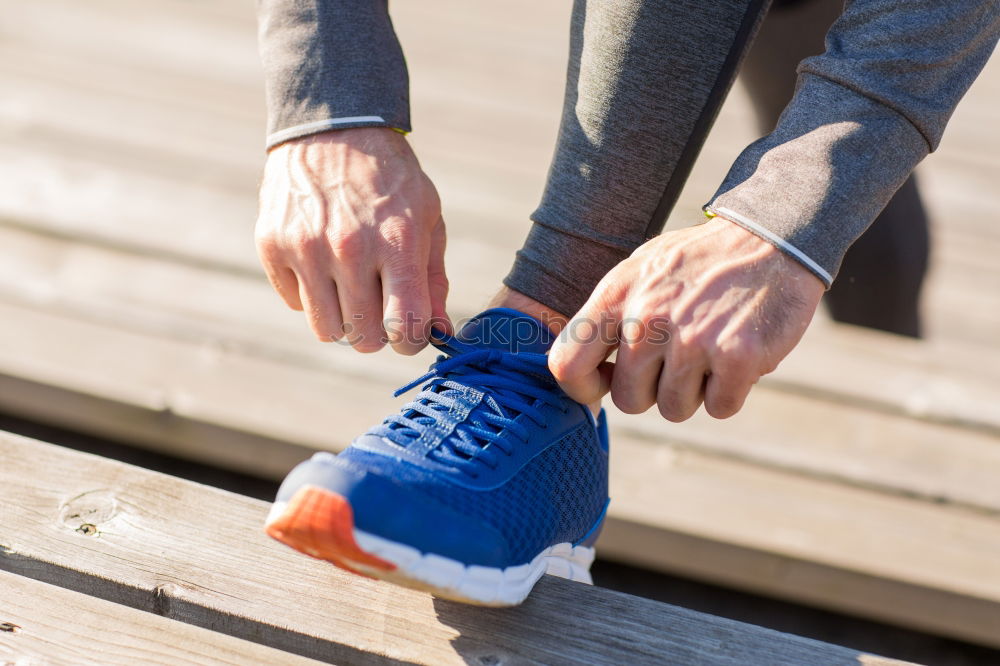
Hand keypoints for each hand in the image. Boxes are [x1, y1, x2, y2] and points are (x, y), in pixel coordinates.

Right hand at [255, 128, 449, 352]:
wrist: (333, 129)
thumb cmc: (392, 181)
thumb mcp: (428, 220)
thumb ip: (434, 281)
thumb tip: (439, 334)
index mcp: (397, 241)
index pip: (404, 326)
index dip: (411, 341)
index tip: (409, 331)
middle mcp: (349, 248)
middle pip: (364, 337)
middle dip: (377, 333)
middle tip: (380, 307)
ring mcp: (306, 247)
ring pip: (325, 330)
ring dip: (342, 320)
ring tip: (351, 290)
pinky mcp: (273, 245)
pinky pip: (295, 304)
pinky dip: (312, 296)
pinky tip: (323, 266)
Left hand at [548, 217, 823, 420]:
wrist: (772, 237)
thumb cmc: (697, 263)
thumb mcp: (639, 272)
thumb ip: (606, 318)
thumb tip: (578, 374)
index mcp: (616, 295)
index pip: (567, 364)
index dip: (582, 388)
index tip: (606, 383)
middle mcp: (648, 319)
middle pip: (629, 400)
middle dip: (653, 390)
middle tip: (678, 358)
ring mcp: (693, 339)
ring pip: (675, 409)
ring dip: (694, 390)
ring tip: (710, 348)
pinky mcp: (738, 356)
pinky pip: (719, 408)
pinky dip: (730, 392)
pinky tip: (736, 355)